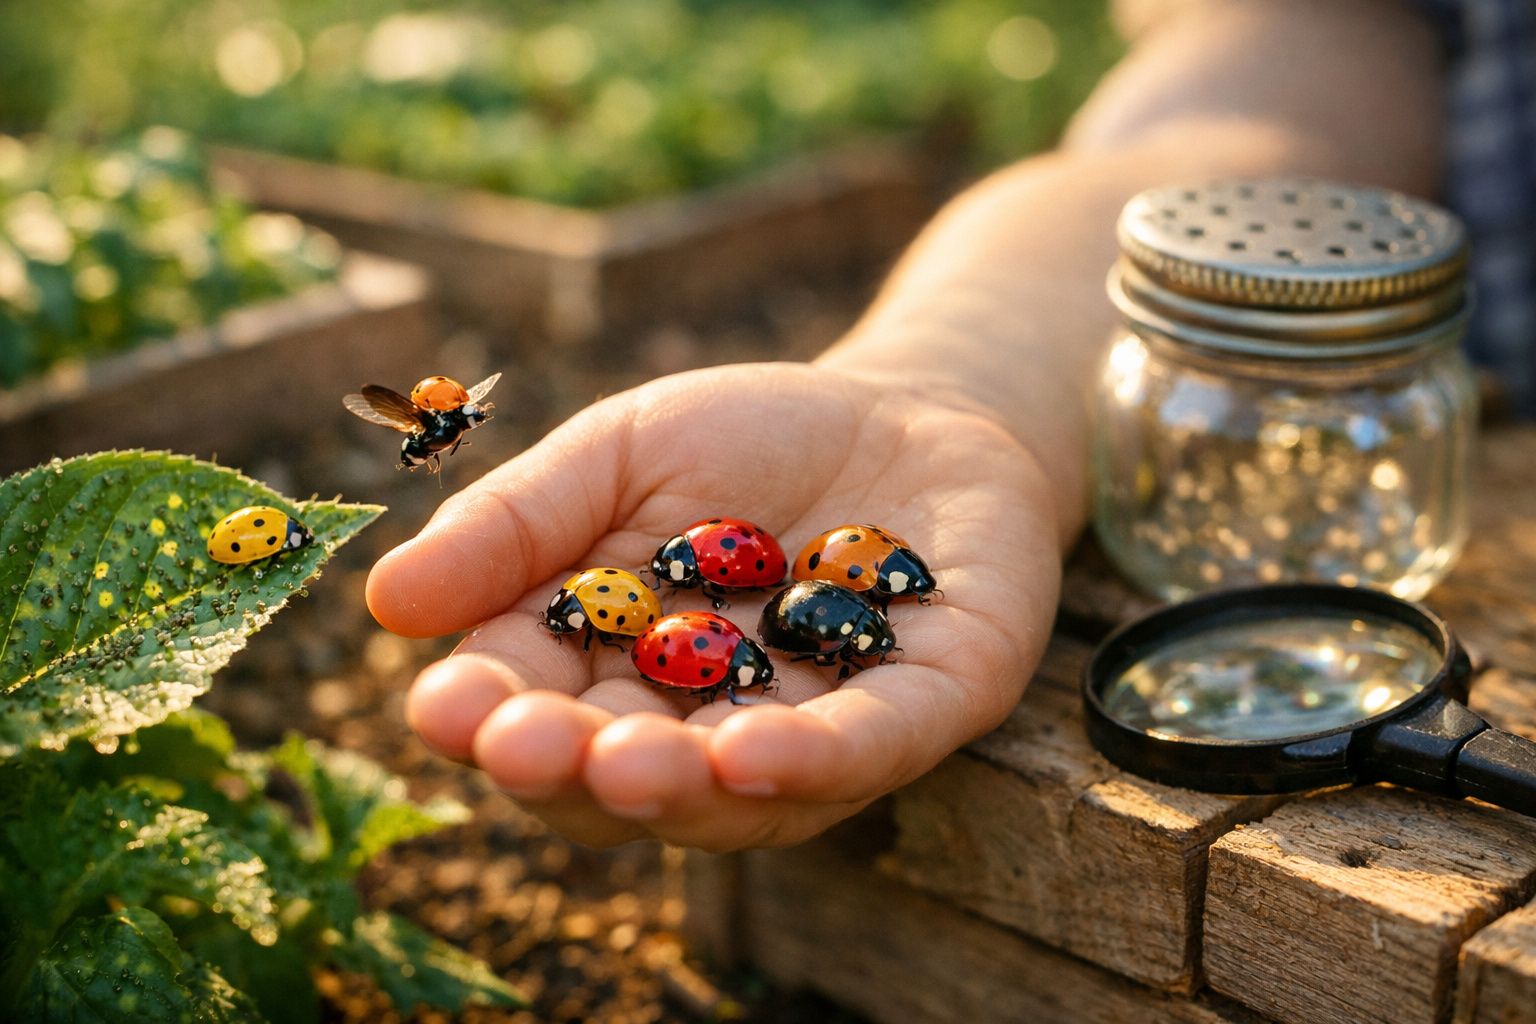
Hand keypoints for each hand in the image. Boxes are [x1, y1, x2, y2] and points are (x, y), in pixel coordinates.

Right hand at [366, 361, 1060, 850]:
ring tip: (629, 763)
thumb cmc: (748, 442)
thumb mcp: (618, 456)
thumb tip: (386, 603)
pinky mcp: (928, 704)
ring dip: (682, 787)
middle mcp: (707, 728)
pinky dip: (813, 761)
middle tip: (528, 746)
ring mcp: (818, 729)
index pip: (534, 709)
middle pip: (624, 780)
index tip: (443, 705)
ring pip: (739, 796)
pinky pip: (868, 749)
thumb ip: (520, 524)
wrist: (908, 410)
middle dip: (575, 768)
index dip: (489, 718)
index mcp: (617, 671)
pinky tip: (752, 754)